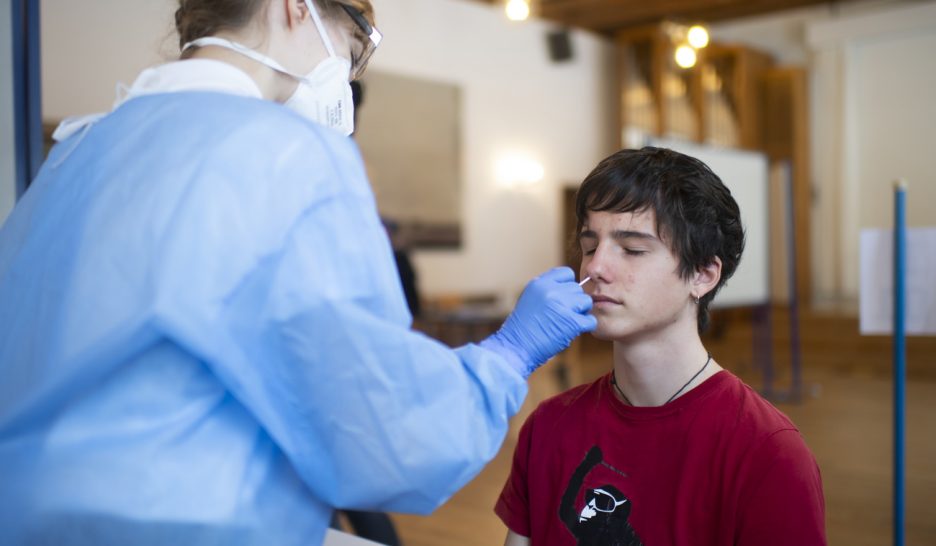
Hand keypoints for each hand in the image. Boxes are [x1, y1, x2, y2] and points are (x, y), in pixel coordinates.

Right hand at [481, 267, 595, 377]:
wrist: (516, 348)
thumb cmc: (522, 328)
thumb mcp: (529, 298)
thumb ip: (547, 290)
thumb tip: (569, 289)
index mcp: (539, 283)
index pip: (566, 273)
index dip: (567, 286)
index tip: (562, 298)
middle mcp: (551, 291)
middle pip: (577, 288)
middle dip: (573, 301)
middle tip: (563, 315)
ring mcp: (562, 306)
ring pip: (586, 301)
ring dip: (581, 312)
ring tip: (568, 322)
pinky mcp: (572, 322)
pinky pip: (590, 320)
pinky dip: (586, 326)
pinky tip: (574, 331)